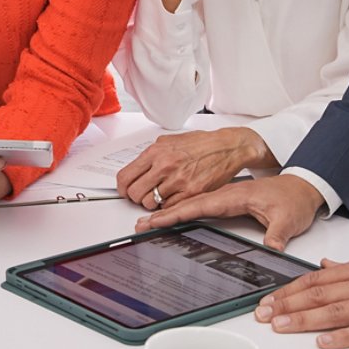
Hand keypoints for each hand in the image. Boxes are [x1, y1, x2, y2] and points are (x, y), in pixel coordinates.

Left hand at [117, 128, 276, 208]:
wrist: (226, 147)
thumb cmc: (199, 144)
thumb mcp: (168, 142)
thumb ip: (151, 156)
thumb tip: (135, 169)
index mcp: (156, 152)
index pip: (126, 176)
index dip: (122, 187)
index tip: (124, 190)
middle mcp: (165, 166)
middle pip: (135, 193)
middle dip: (136, 197)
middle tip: (142, 194)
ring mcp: (178, 181)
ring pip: (151, 203)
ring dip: (153, 202)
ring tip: (160, 195)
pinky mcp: (191, 192)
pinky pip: (169, 207)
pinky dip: (168, 205)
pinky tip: (173, 196)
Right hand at [139, 174, 325, 251]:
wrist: (303, 187)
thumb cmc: (294, 199)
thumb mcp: (288, 219)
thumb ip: (277, 234)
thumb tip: (271, 247)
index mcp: (235, 196)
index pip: (200, 205)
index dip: (176, 213)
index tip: (157, 219)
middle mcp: (227, 195)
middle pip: (189, 204)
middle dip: (164, 213)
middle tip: (142, 223)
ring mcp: (226, 198)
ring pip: (193, 205)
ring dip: (170, 212)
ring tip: (150, 222)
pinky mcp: (229, 202)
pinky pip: (201, 207)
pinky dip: (184, 212)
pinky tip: (174, 218)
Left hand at [255, 258, 348, 348]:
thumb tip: (324, 265)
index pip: (316, 279)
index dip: (289, 290)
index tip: (269, 300)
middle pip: (319, 294)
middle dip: (288, 304)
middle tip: (265, 314)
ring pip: (335, 310)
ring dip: (305, 319)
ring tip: (283, 326)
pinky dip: (343, 337)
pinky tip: (325, 343)